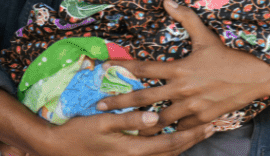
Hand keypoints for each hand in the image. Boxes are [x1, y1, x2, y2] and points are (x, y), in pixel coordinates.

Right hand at [32, 111, 214, 155]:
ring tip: (199, 130)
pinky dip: (168, 149)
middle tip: (212, 126)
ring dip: (184, 144)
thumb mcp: (101, 122)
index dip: (192, 134)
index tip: (208, 123)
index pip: (171, 143)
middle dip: (193, 139)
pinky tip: (175, 139)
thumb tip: (153, 117)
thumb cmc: (78, 132)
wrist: (57, 149)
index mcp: (133, 149)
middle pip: (173, 152)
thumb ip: (128, 119)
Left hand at [98, 0, 269, 134]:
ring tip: (125, 127)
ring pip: (158, 120)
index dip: (122, 67)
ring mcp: (191, 107)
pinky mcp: (202, 120)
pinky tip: (157, 134)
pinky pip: (179, 130)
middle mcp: (182, 89)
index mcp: (179, 68)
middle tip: (99, 106)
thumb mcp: (206, 36)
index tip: (104, 68)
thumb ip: (185, 18)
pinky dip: (168, 131)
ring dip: (141, 123)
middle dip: (118, 103)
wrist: (258, 76)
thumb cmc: (230, 55)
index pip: (144, 68)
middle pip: (142, 99)